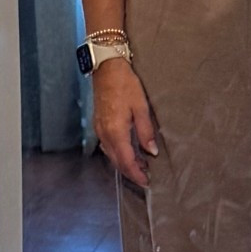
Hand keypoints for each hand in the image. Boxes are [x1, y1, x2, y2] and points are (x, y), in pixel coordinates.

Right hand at [92, 59, 157, 188]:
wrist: (106, 69)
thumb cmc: (125, 85)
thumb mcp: (141, 107)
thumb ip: (146, 131)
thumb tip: (151, 152)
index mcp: (116, 131)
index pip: (126, 161)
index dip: (137, 174)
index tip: (146, 182)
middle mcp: (104, 134)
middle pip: (117, 162)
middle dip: (131, 172)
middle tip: (145, 177)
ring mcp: (99, 130)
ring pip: (111, 155)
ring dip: (124, 163)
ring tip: (140, 166)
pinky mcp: (98, 125)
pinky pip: (107, 146)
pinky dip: (117, 153)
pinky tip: (127, 151)